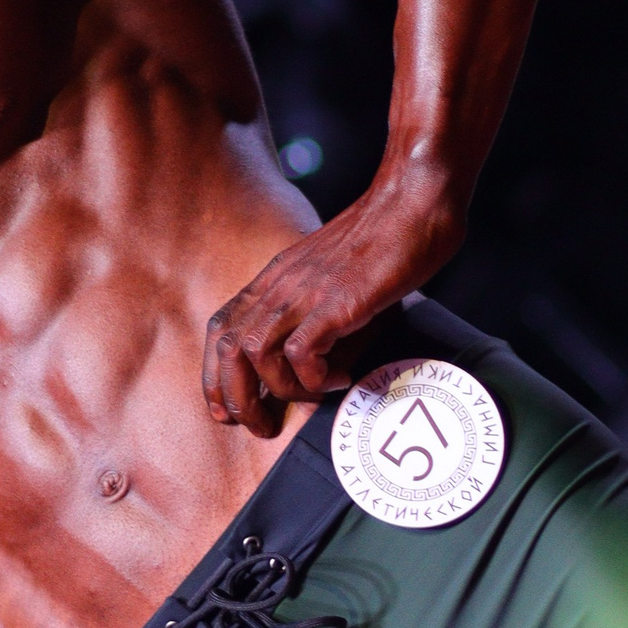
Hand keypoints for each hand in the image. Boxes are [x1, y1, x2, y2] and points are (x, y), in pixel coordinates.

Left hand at [204, 164, 463, 435]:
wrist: (412, 200)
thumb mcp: (329, 272)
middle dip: (238, 399)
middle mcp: (281, 285)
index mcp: (275, 279)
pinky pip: (302, 351)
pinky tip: (341, 376)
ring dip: (280, 390)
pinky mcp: (337, 300)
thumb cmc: (383, 237)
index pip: (221, 329)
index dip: (215, 376)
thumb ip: (313, 304)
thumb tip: (313, 352)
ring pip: (257, 353)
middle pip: (230, 349)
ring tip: (312, 396)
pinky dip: (315, 376)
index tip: (227, 411)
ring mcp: (306, 291)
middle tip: (263, 427)